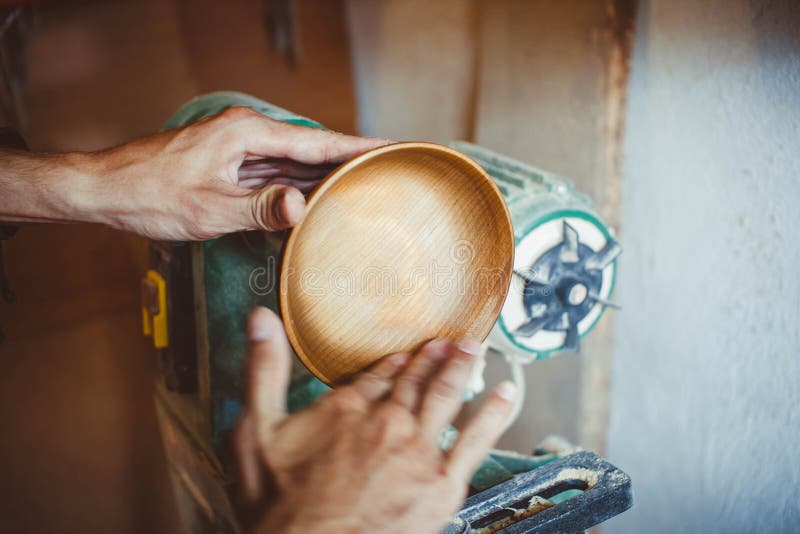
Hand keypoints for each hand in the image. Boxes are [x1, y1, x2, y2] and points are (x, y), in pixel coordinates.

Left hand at [0, 107, 387, 239]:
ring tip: (363, 183)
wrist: (106, 190)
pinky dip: (297, 184)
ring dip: (325, 173)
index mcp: (247, 133)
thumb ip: (260, 207)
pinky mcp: (230, 161)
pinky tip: (316, 198)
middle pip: (312, 148)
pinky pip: (274, 172)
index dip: (358, 146)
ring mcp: (238, 146)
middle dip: (350, 158)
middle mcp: (247, 133)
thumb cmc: (151, 195)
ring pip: (294, 160)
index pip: (317, 142)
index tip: (392, 146)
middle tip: (389, 168)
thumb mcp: (210, 209)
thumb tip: (302, 207)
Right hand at [233, 307, 516, 533]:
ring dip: (462, 369)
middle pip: (415, 383)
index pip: (376, 377)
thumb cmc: (280, 504)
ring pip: (446, 398)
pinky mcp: (442, 481)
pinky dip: (494, 412)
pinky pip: (476, 438)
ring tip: (474, 348)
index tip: (407, 353)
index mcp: (346, 407)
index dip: (393, 364)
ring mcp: (418, 449)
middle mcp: (387, 420)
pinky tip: (507, 393)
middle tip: (449, 341)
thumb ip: (263, 371)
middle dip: (433, 359)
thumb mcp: (257, 430)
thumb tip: (260, 318)